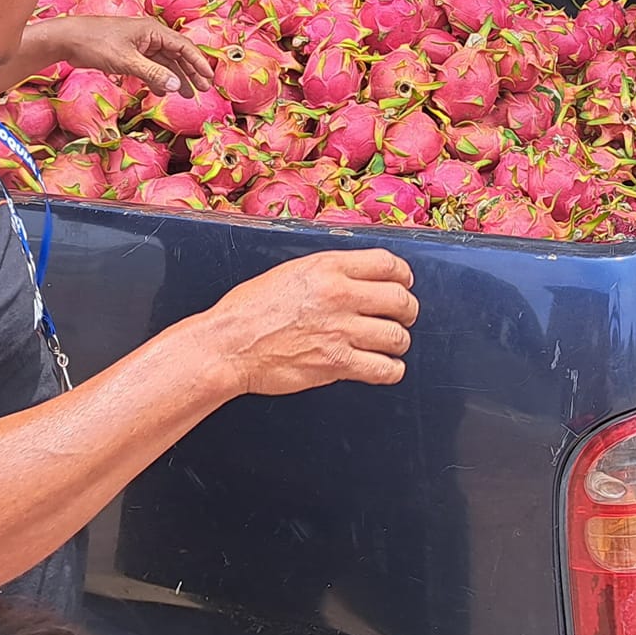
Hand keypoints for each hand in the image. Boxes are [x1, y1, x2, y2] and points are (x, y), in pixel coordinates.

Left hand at [49, 14, 216, 95]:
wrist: (67, 39)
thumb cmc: (96, 44)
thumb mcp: (126, 61)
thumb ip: (153, 73)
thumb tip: (176, 86)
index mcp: (153, 31)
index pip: (184, 47)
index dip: (199, 63)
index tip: (209, 79)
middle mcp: (150, 35)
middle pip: (177, 55)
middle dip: (190, 72)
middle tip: (202, 90)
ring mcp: (139, 44)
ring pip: (164, 62)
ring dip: (175, 77)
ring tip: (185, 94)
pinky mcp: (129, 53)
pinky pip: (150, 66)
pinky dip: (158, 78)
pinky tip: (161, 92)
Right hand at [206, 249, 418, 394]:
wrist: (228, 345)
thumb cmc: (249, 310)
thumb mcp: (290, 272)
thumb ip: (328, 272)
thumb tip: (357, 277)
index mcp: (328, 267)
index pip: (387, 263)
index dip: (403, 275)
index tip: (404, 283)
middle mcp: (340, 295)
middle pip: (400, 299)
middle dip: (407, 310)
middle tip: (403, 316)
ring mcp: (341, 331)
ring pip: (397, 336)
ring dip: (398, 342)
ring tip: (391, 344)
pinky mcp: (337, 364)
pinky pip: (384, 369)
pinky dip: (391, 370)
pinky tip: (385, 368)